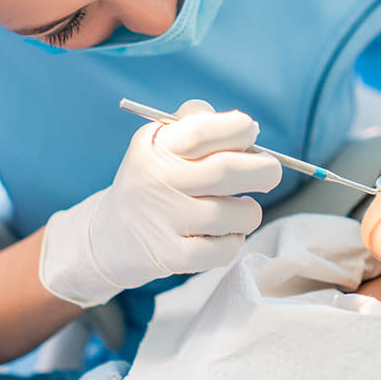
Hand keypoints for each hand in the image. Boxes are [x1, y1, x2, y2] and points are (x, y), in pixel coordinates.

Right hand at [38, 100, 282, 306]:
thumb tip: (246, 127)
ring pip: (235, 214)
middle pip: (227, 171)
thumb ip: (194, 123)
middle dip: (264, 170)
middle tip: (270, 172)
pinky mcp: (172, 256)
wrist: (110, 237)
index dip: (237, 129)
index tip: (249, 133)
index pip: (202, 130)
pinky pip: (226, 248)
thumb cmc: (152, 181)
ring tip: (239, 209)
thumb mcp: (159, 144)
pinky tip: (223, 233)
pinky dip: (234, 240)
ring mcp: (164, 220)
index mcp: (155, 147)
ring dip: (250, 211)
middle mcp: (157, 181)